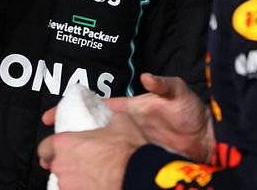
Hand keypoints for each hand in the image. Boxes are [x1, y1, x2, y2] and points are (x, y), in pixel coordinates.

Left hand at [37, 111, 146, 189]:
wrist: (139, 176)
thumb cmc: (128, 152)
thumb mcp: (121, 120)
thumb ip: (107, 118)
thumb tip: (111, 117)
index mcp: (65, 143)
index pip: (44, 147)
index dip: (52, 147)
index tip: (62, 147)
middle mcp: (62, 166)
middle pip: (55, 165)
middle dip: (67, 162)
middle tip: (84, 159)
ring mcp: (69, 186)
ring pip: (66, 181)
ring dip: (76, 177)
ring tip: (94, 172)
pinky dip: (84, 188)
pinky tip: (98, 183)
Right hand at [44, 73, 213, 161]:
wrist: (209, 141)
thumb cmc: (193, 113)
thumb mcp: (179, 93)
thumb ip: (164, 84)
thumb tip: (147, 77)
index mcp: (128, 109)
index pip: (93, 106)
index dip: (70, 108)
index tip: (49, 116)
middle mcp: (125, 127)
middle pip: (89, 132)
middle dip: (67, 138)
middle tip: (47, 150)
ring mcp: (130, 145)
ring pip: (98, 151)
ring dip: (79, 157)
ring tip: (58, 167)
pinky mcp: (138, 160)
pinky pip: (114, 165)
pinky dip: (100, 171)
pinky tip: (86, 180)